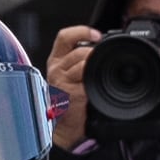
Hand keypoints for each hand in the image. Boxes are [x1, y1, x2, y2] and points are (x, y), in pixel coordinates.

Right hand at [46, 27, 98, 149]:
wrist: (63, 128)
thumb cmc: (68, 102)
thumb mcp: (69, 76)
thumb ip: (79, 62)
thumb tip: (102, 49)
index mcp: (56, 62)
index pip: (64, 37)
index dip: (81, 31)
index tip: (97, 35)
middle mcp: (56, 70)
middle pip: (78, 51)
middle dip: (94, 54)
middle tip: (103, 61)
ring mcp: (62, 81)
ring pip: (83, 63)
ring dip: (95, 67)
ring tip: (99, 76)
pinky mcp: (71, 93)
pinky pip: (88, 80)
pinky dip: (95, 81)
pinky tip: (95, 87)